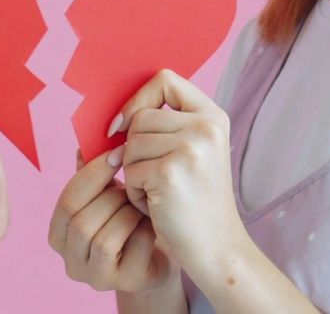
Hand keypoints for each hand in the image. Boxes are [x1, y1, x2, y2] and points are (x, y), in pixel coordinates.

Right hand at [48, 148, 175, 294]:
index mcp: (59, 234)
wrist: (161, 250)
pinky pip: (131, 250)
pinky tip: (151, 222)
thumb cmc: (130, 218)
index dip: (92, 173)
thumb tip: (84, 144)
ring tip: (141, 204)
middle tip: (134, 182)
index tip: (117, 152)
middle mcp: (70, 260)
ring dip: (127, 214)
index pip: (66, 200)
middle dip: (111, 197)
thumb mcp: (109, 194)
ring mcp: (95, 277)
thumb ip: (93, 173)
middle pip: (80, 222)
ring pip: (102, 239)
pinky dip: (143, 230)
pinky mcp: (124, 283)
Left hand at [116, 69, 248, 272]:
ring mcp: (190, 148)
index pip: (165, 80)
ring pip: (130, 145)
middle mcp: (206, 127)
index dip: (139, 98)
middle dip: (135, 151)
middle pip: (140, 118)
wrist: (217, 249)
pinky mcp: (170, 172)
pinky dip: (134, 193)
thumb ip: (164, 126)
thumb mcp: (191, 153)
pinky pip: (129, 171)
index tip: (126, 123)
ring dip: (134, 173)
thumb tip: (112, 117)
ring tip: (160, 193)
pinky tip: (157, 206)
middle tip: (158, 179)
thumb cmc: (196, 203)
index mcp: (213, 116)